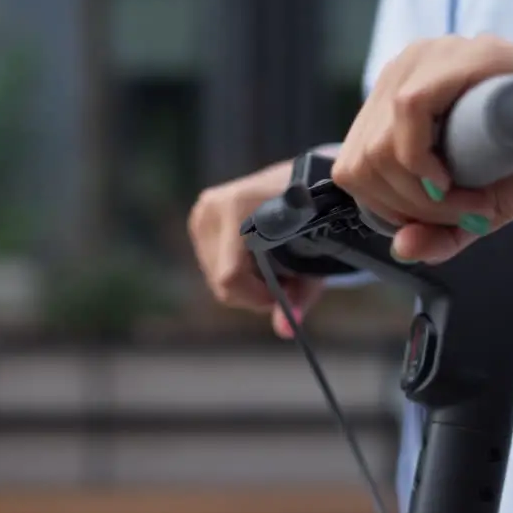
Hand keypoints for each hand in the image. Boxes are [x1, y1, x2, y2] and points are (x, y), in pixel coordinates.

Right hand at [188, 161, 325, 337]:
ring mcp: (201, 212)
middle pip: (221, 280)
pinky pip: (212, 263)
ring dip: (243, 280)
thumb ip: (299, 296)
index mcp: (237, 210)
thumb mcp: (313, 260)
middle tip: (284, 278)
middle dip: (252, 290)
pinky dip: (234, 268)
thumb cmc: (313, 220)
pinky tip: (255, 255)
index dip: (256, 296)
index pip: (230, 277)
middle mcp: (212, 209)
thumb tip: (286, 332)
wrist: (303, 181)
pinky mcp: (198, 217)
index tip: (284, 292)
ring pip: (214, 276)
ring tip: (272, 263)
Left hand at [331, 34, 512, 263]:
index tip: (432, 220)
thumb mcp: (481, 206)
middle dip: (404, 206)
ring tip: (469, 202)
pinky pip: (409, 107)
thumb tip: (401, 247)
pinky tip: (450, 179)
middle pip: (361, 158)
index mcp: (400, 97)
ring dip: (419, 192)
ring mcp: (438, 57)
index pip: (353, 162)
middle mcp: (410, 69)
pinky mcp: (471, 56)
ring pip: (379, 140)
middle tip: (459, 214)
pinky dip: (420, 159)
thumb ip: (440, 229)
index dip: (384, 207)